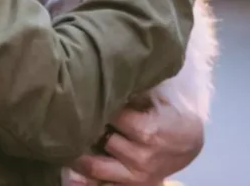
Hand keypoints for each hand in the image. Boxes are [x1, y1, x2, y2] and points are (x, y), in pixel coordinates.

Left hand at [69, 103, 204, 184]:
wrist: (190, 144)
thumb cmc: (171, 115)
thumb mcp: (160, 99)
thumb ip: (135, 91)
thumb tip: (108, 74)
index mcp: (147, 131)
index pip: (110, 115)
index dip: (95, 103)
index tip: (79, 93)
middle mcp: (140, 156)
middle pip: (100, 139)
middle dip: (84, 126)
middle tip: (63, 114)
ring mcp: (135, 175)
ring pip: (95, 166)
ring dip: (77, 154)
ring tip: (59, 140)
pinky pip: (103, 185)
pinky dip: (85, 181)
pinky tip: (67, 175)